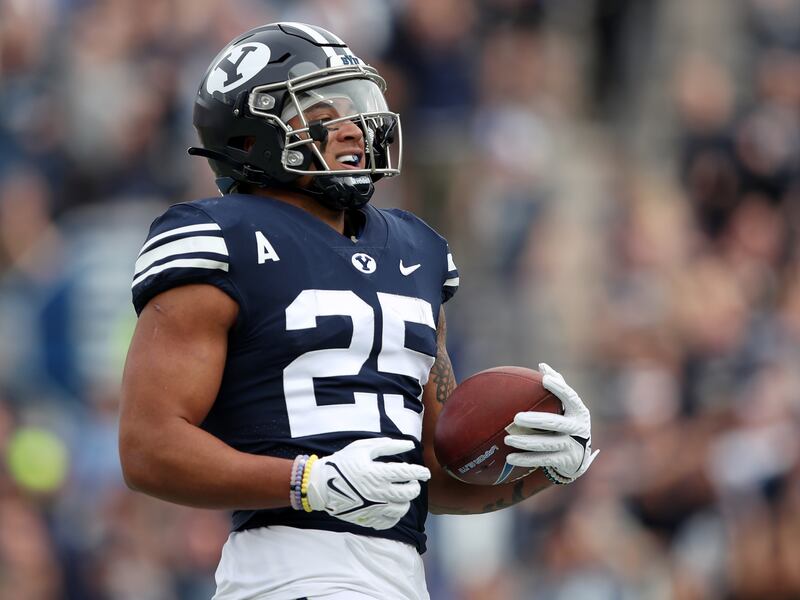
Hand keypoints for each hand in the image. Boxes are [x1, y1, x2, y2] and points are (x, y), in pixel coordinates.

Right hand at [306, 437, 430, 529]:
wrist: (321, 485)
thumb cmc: (342, 463)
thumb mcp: (363, 448)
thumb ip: (388, 446)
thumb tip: (409, 445)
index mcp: (378, 473)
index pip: (408, 473)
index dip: (420, 472)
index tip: (425, 472)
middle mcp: (379, 493)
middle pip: (408, 493)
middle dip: (415, 487)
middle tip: (413, 483)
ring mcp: (374, 508)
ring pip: (402, 509)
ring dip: (406, 501)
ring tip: (402, 494)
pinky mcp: (368, 519)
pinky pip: (390, 521)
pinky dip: (395, 515)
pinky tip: (392, 506)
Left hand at [504, 363, 598, 483]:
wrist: (580, 457)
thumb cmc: (568, 422)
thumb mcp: (569, 406)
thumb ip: (558, 385)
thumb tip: (541, 365)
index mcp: (579, 411)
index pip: (570, 397)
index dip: (559, 388)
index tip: (544, 380)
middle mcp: (577, 428)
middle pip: (555, 424)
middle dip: (535, 421)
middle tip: (516, 417)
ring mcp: (572, 446)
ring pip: (546, 444)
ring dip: (526, 442)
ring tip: (507, 439)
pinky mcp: (564, 461)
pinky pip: (542, 459)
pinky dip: (526, 459)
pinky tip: (510, 458)